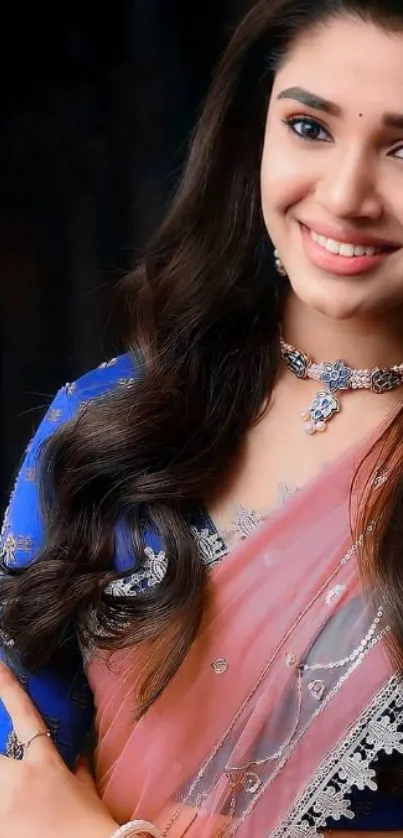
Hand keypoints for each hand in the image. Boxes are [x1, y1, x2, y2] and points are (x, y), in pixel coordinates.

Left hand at [0, 661, 118, 837]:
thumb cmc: (92, 826)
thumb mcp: (86, 792)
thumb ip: (78, 772)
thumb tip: (79, 760)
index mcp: (43, 763)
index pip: (24, 716)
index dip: (8, 688)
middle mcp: (17, 780)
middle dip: (0, 756)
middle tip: (11, 767)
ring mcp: (4, 807)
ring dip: (4, 792)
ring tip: (20, 799)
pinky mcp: (1, 831)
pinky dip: (5, 816)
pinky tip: (17, 820)